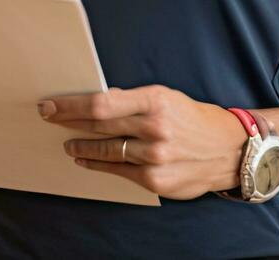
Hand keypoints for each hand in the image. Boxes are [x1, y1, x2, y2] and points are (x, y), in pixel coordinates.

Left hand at [41, 85, 247, 198]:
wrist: (229, 150)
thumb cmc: (194, 119)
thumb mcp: (167, 98)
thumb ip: (133, 101)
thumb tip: (96, 102)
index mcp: (156, 100)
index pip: (101, 103)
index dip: (70, 105)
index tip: (50, 104)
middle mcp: (155, 128)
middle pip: (98, 126)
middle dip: (67, 122)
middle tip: (49, 118)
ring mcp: (154, 157)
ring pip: (105, 150)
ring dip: (80, 146)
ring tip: (68, 143)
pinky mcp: (154, 180)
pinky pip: (116, 171)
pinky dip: (96, 164)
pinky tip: (85, 159)